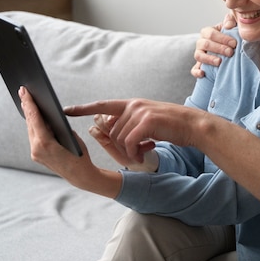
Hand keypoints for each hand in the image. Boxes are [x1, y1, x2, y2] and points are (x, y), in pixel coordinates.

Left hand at [19, 87, 120, 197]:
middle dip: (27, 107)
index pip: (34, 118)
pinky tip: (34, 117)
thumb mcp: (72, 136)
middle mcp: (36, 148)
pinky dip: (34, 126)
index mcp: (44, 143)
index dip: (30, 103)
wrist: (80, 175)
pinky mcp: (37, 155)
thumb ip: (58, 127)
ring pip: (30, 129)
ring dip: (30, 116)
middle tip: (23, 92)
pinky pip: (33, 136)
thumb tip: (49, 117)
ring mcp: (35, 153)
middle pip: (30, 123)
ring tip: (27, 101)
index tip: (25, 91)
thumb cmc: (80, 155)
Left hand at [65, 98, 199, 160]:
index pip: (103, 105)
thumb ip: (132, 122)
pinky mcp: (147, 122)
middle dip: (120, 147)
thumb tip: (115, 130)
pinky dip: (134, 153)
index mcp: (133, 104)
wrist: (193, 125)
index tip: (66, 110)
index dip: (84, 108)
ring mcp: (140, 112)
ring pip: (120, 138)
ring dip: (129, 152)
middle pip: (112, 131)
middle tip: (136, 154)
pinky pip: (130, 143)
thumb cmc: (172, 126)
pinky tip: (143, 156)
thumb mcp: (149, 121)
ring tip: (142, 154)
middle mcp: (134, 105)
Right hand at [191, 13, 237, 77]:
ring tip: (220, 62)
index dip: (222, 38)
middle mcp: (201, 43)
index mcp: (207, 32)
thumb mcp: (232, 27)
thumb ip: (231, 21)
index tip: (234, 43)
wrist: (230, 48)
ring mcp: (199, 54)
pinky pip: (194, 69)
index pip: (211, 33)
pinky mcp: (199, 66)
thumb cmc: (231, 36)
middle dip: (218, 48)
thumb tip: (228, 25)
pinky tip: (203, 74)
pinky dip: (197, 72)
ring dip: (209, 59)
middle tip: (230, 52)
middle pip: (205, 44)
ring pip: (198, 55)